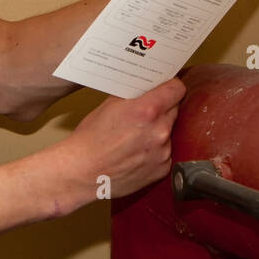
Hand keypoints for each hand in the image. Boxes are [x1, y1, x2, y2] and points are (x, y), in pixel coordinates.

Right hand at [58, 78, 185, 207]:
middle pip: (174, 110)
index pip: (176, 89)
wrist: (82, 173)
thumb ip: (134, 95)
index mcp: (147, 110)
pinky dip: (155, 151)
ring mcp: (163, 152)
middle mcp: (159, 131)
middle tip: (145, 113)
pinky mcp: (162, 169)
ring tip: (137, 136)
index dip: (171, 85)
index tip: (167, 86)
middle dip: (162, 109)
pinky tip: (137, 152)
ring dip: (158, 131)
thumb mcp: (109, 105)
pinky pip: (165, 152)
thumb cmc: (90, 139)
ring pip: (169, 132)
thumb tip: (148, 88)